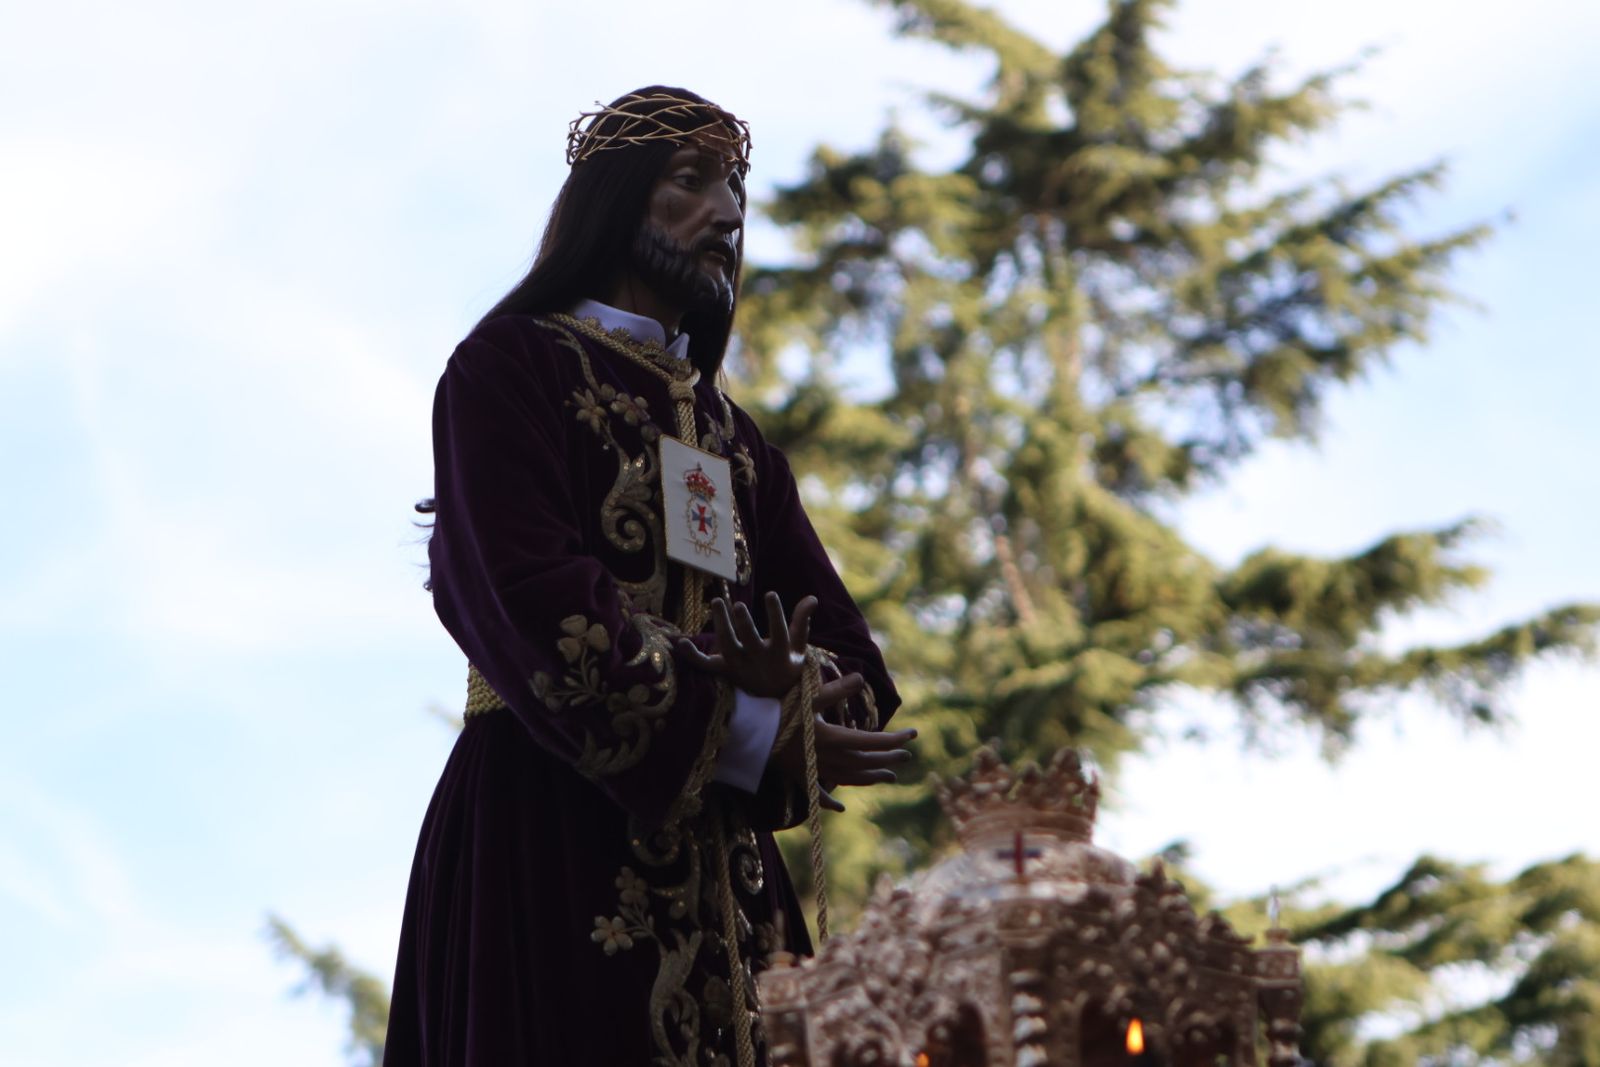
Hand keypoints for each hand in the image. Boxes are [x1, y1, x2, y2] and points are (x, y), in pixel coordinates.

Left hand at [678, 592, 815, 698]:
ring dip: (721, 626)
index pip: (779, 633)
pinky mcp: (725, 671)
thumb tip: (812, 598)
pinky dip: (693, 657)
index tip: (770, 594)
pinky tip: (681, 643)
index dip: (775, 614)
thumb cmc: (788, 666)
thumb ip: (802, 621)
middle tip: (738, 605)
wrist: (775, 699)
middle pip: (749, 642)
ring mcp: (739, 667)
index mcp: (780, 655)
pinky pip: (706, 665)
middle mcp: (758, 662)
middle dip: (744, 624)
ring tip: (718, 602)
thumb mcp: (799, 647)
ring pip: (728, 647)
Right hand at [775, 672, 915, 811]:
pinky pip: (818, 796)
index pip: (873, 741)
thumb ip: (836, 690)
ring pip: (851, 778)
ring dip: (871, 778)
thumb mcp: (809, 697)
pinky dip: (830, 802)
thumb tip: (860, 678)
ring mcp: (814, 770)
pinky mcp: (800, 776)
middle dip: (888, 758)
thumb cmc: (780, 710)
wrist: (749, 732)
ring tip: (890, 777)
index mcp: (834, 739)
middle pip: (866, 762)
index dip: (895, 739)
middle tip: (907, 756)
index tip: (913, 734)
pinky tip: (841, 808)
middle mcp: (828, 758)